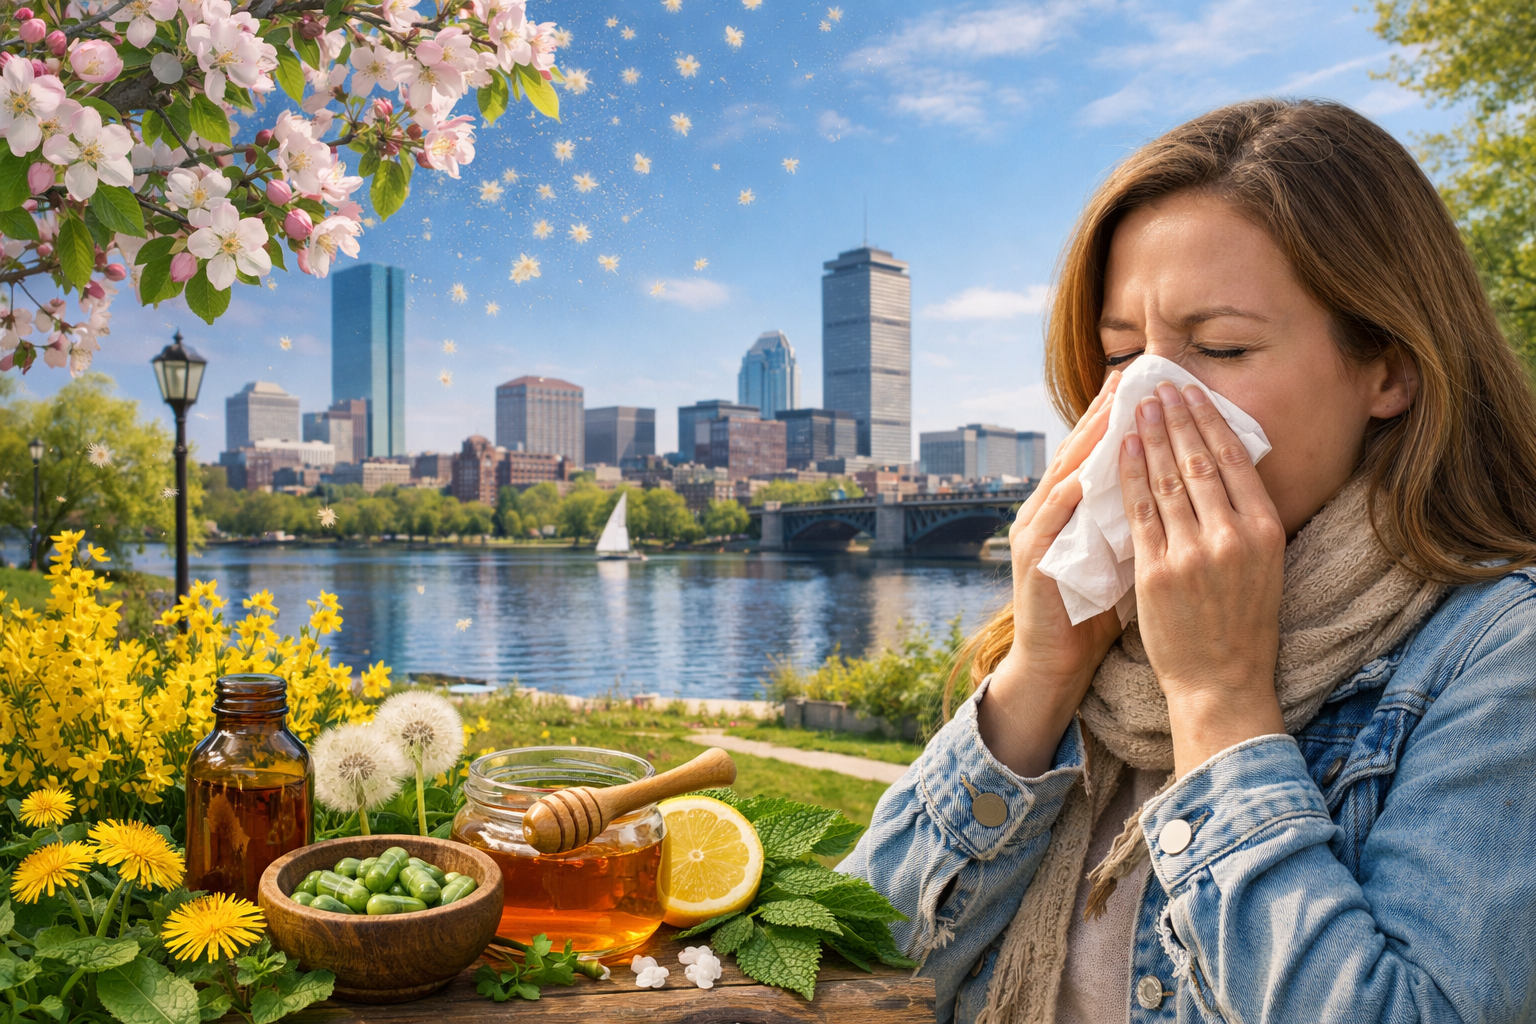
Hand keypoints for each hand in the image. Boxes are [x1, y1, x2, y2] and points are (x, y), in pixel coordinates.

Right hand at [978, 372, 1125, 778]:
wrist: (1056, 663)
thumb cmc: (1094, 612)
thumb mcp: (1122, 554)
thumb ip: (1139, 518)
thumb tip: (1186, 485)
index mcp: (1071, 509)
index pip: (1097, 452)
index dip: (1119, 417)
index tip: (1147, 384)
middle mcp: (1048, 512)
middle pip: (1077, 451)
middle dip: (1104, 413)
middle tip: (1130, 377)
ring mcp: (1036, 533)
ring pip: (1063, 475)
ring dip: (1088, 440)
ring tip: (1114, 409)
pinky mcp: (1032, 559)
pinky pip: (1053, 517)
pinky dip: (1071, 490)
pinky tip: (1090, 469)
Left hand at [1118, 381, 1286, 775]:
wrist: (1222, 681)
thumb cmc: (1243, 622)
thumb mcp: (1265, 564)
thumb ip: (1247, 518)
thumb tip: (1228, 464)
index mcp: (1266, 531)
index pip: (1234, 460)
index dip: (1208, 420)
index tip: (1190, 391)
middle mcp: (1232, 537)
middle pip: (1198, 461)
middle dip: (1175, 418)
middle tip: (1158, 385)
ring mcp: (1192, 554)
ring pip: (1166, 481)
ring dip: (1148, 437)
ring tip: (1136, 407)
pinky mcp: (1157, 572)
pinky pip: (1139, 513)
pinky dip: (1129, 477)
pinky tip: (1121, 450)